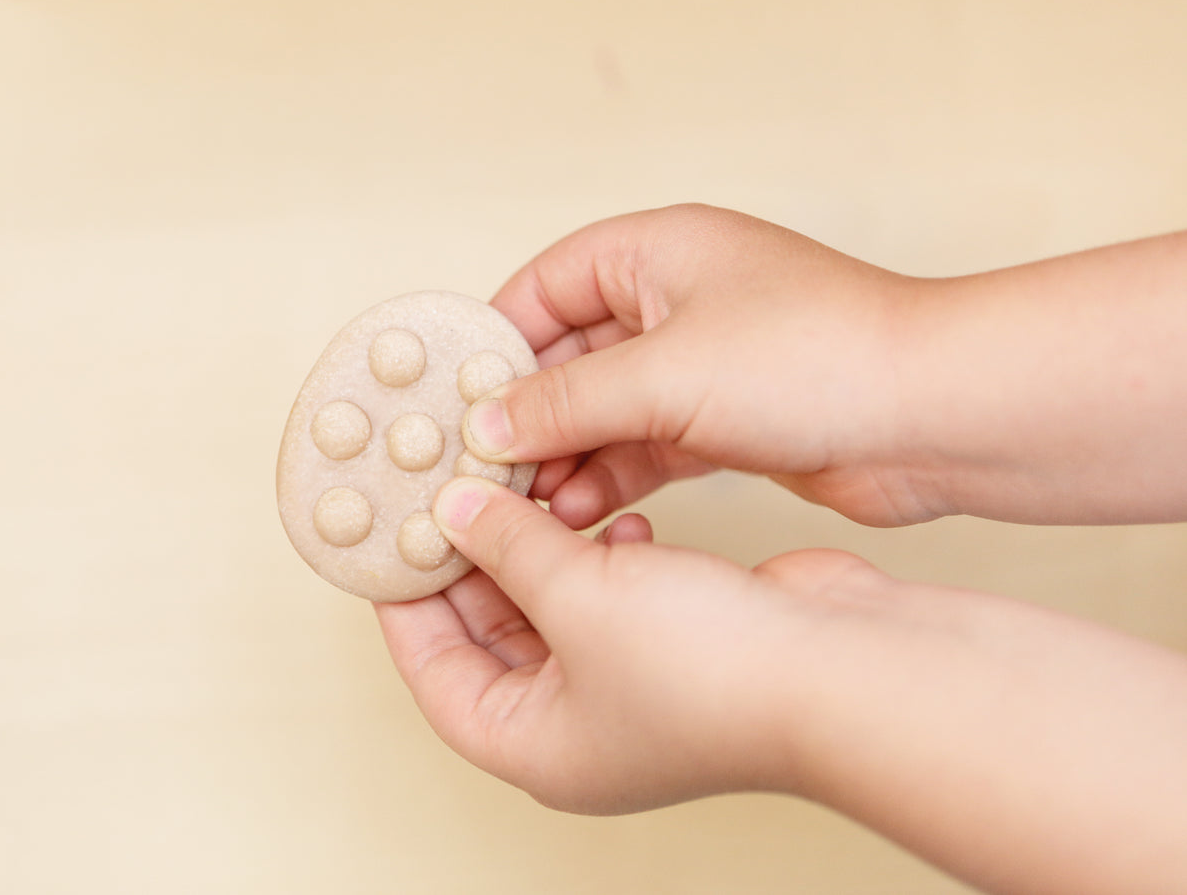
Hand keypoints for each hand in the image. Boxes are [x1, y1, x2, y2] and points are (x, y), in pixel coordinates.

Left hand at [378, 477, 1186, 893]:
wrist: (844, 666)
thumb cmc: (714, 668)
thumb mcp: (578, 595)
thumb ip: (508, 549)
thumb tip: (455, 512)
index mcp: (531, 743)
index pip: (431, 669)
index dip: (403, 599)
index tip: (386, 534)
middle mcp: (574, 725)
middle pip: (487, 632)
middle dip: (471, 558)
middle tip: (445, 486)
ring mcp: (628, 686)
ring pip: (551, 605)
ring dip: (535, 546)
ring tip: (515, 485)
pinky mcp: (674, 643)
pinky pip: (609, 592)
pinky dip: (599, 550)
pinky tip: (607, 513)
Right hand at [464, 203, 935, 527]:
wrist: (935, 417)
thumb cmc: (815, 359)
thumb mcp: (664, 377)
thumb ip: (564, 401)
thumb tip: (487, 424)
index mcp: (657, 253)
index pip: (544, 286)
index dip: (494, 341)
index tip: (450, 398)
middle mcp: (676, 300)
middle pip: (568, 356)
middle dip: (527, 415)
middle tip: (480, 469)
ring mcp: (702, 364)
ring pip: (605, 410)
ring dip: (566, 457)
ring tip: (529, 505)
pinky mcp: (726, 422)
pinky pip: (645, 447)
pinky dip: (611, 477)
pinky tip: (578, 513)